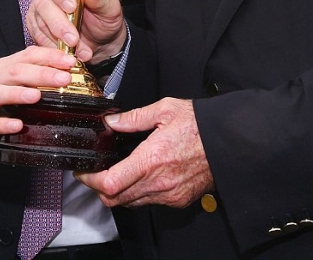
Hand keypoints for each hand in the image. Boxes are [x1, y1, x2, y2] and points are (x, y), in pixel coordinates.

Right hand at [0, 46, 75, 156]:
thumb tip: (67, 73)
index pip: (28, 55)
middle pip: (15, 71)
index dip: (49, 56)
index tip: (70, 61)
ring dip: (18, 93)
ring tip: (37, 96)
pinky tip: (17, 125)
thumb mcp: (14, 85)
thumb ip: (35, 77)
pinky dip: (3, 124)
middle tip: (63, 78)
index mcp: (5, 67)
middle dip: (41, 73)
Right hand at [26, 0, 126, 62]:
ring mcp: (41, 10)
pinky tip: (69, 53)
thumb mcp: (110, 8)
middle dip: (59, 23)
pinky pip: (38, 38)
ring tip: (79, 50)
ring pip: (39, 22)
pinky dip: (54, 48)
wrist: (102, 42)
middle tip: (74, 39)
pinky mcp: (37, 28)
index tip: (71, 7)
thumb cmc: (105, 18)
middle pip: (43, 2)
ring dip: (59, 39)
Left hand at [77, 98, 213, 207]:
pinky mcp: (178, 200)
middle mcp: (158, 182)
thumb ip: (134, 117)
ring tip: (116, 173)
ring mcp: (168, 194)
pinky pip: (149, 203)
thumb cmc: (200, 125)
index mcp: (152, 158)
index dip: (90, 180)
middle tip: (95, 173)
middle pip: (115, 198)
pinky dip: (138, 194)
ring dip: (118, 192)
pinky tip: (140, 177)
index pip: (110, 182)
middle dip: (99, 188)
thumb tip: (111, 122)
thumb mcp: (165, 109)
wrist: (229, 142)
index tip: (84, 172)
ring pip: (130, 203)